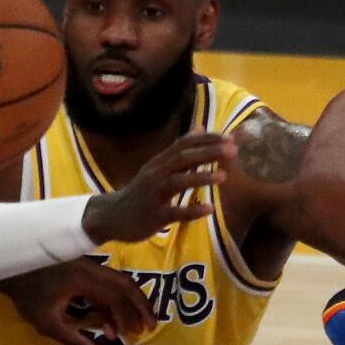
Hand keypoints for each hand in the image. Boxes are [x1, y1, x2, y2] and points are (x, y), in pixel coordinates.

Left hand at [0, 257, 155, 344]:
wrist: (11, 268)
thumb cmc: (26, 295)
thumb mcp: (46, 322)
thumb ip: (71, 338)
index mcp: (82, 279)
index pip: (115, 296)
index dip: (128, 316)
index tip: (136, 333)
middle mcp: (90, 268)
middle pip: (125, 284)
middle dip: (140, 305)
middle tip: (150, 325)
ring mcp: (88, 266)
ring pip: (118, 282)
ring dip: (129, 303)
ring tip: (135, 325)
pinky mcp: (84, 268)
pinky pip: (106, 283)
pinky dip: (114, 301)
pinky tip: (112, 321)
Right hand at [81, 132, 233, 243]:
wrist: (111, 217)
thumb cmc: (140, 193)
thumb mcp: (157, 168)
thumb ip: (179, 151)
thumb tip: (201, 128)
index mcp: (159, 162)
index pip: (184, 143)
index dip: (207, 139)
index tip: (230, 137)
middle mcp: (156, 174)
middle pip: (182, 158)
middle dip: (208, 152)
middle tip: (233, 150)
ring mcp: (154, 195)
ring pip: (177, 182)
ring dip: (201, 177)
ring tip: (224, 176)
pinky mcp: (154, 216)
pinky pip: (174, 213)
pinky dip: (192, 210)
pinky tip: (209, 209)